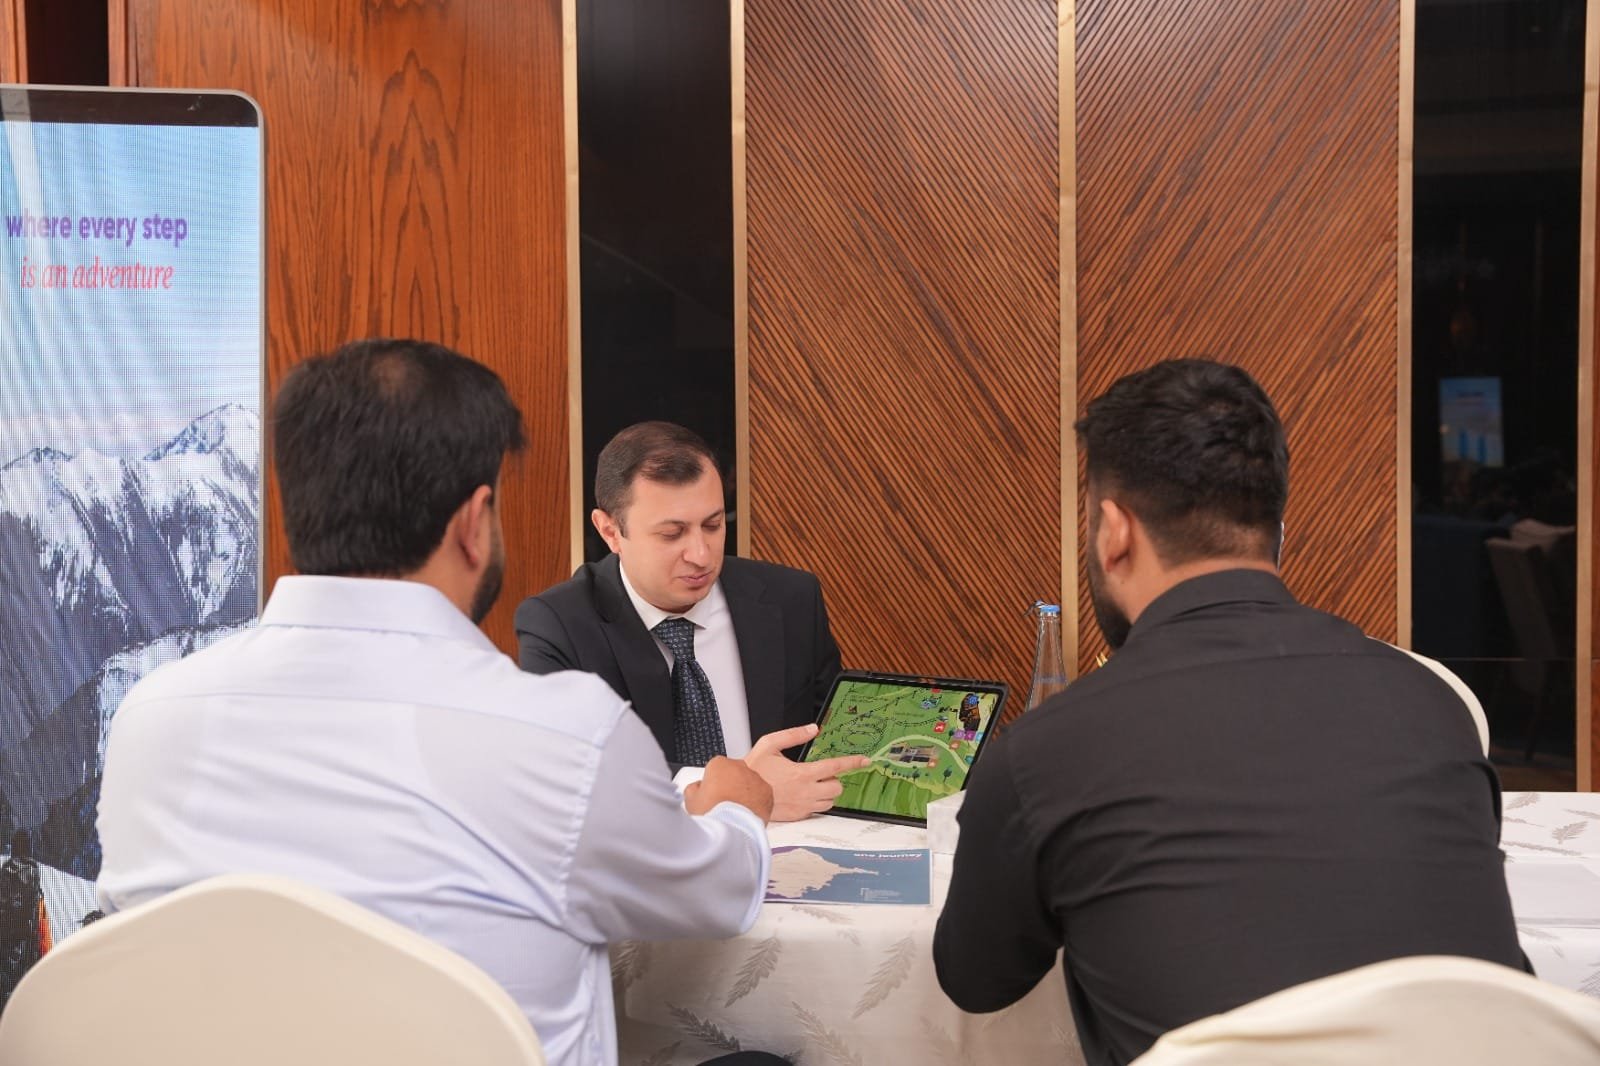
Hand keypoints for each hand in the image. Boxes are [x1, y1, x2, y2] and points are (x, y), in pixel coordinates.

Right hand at [684, 755, 774, 822]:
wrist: (732, 830)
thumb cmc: (712, 814)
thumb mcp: (690, 800)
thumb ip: (694, 788)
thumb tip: (698, 787)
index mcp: (719, 764)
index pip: (715, 768)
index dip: (711, 783)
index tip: (710, 794)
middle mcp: (739, 767)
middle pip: (733, 774)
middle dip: (729, 786)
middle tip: (722, 804)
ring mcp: (755, 779)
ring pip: (748, 783)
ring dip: (743, 794)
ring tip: (734, 813)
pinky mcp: (768, 792)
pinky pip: (760, 795)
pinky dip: (756, 803)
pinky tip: (746, 815)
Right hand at [745, 723, 870, 821]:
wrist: (741, 796)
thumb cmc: (753, 771)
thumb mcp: (770, 744)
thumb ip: (793, 735)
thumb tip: (812, 729)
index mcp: (802, 773)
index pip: (835, 767)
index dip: (852, 762)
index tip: (864, 760)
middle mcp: (806, 791)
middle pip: (837, 787)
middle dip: (834, 779)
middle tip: (820, 774)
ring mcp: (803, 806)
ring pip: (830, 801)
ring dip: (826, 792)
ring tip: (810, 784)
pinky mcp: (798, 816)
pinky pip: (817, 810)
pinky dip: (816, 802)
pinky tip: (802, 795)